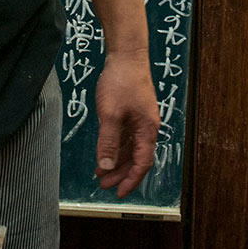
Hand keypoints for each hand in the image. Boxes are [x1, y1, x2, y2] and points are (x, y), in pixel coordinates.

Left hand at [93, 55, 158, 197]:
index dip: (131, 180)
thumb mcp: (110, 114)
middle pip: (136, 158)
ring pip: (130, 148)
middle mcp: (147, 127)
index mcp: (147, 130)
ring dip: (116, 161)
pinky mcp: (133, 112)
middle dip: (120, 173)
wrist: (127, 55)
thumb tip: (106, 166)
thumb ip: (108, 142)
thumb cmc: (122, 81)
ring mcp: (141, 120)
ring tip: (100, 172)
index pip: (142, 163)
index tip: (119, 193)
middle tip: (103, 185)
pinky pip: (126, 136)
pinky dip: (115, 147)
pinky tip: (104, 152)